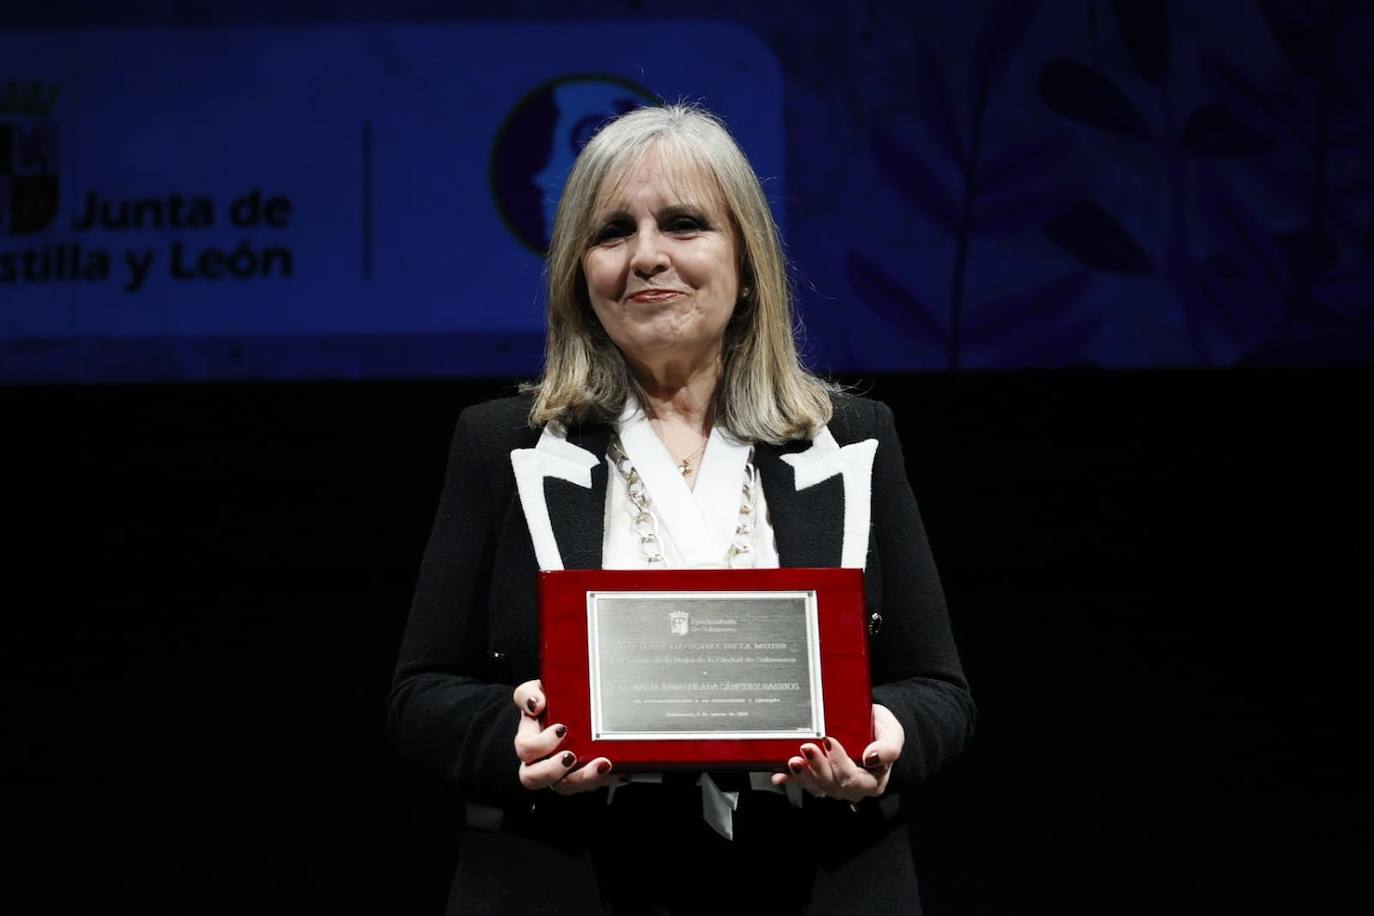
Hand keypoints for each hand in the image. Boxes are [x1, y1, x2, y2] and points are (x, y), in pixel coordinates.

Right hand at [512, 679, 617, 794]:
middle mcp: (542, 761)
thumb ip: (529, 694)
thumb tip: (536, 705)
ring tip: (602, 764)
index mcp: (529, 741)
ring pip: (566, 786)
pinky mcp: (585, 776)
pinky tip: (620, 768)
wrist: (569, 708)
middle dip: (552, 770)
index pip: (525, 749)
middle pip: (535, 778)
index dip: (540, 744)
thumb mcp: (536, 691)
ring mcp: (563, 772)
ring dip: (584, 778)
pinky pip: (594, 784)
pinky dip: (607, 778)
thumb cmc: (548, 703)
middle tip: (570, 756)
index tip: (561, 729)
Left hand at [769, 704, 904, 802]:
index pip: (852, 778)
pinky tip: (779, 774)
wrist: (872, 727)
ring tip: (793, 761)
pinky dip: (790, 779)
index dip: (839, 762)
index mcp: (871, 782)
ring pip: (816, 787)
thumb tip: (870, 758)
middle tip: (806, 748)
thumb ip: (888, 748)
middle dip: (817, 767)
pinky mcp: (818, 778)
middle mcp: (851, 788)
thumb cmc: (882, 732)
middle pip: (831, 785)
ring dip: (802, 776)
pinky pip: (804, 783)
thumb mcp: (893, 735)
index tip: (829, 740)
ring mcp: (833, 785)